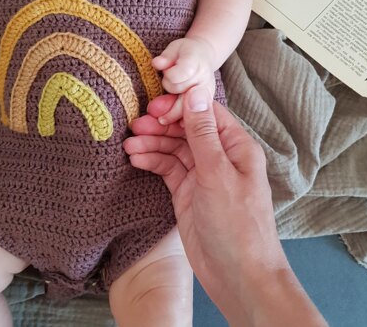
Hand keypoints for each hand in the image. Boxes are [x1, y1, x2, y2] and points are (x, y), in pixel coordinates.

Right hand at [124, 89, 326, 326]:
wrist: (237, 274)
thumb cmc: (237, 224)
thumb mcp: (217, 173)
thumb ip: (203, 133)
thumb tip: (196, 93)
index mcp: (236, 146)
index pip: (206, 113)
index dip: (181, 107)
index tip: (156, 109)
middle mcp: (219, 156)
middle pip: (187, 130)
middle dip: (162, 126)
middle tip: (136, 125)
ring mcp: (202, 175)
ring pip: (174, 149)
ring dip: (153, 144)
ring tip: (130, 144)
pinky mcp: (187, 192)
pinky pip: (168, 169)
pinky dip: (152, 161)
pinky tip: (136, 158)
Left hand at [152, 37, 215, 124]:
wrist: (203, 58)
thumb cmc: (185, 54)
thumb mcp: (175, 48)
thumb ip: (166, 57)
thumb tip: (157, 63)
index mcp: (195, 63)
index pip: (177, 76)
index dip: (168, 77)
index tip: (164, 74)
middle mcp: (203, 79)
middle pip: (181, 94)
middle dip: (169, 96)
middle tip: (157, 101)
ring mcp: (207, 94)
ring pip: (188, 109)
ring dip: (173, 115)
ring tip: (161, 120)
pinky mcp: (208, 105)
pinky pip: (196, 117)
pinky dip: (184, 121)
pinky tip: (176, 125)